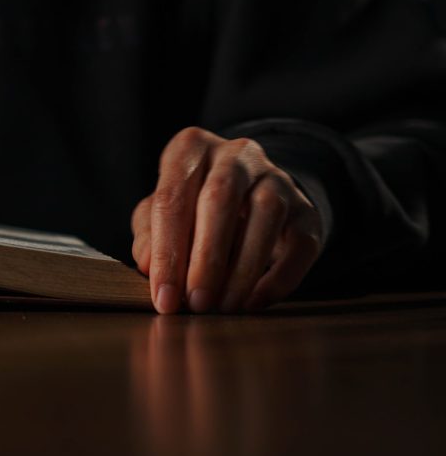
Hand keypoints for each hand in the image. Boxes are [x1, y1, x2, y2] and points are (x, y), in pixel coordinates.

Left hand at [131, 127, 322, 312]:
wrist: (248, 198)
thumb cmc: (191, 208)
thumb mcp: (160, 214)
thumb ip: (148, 235)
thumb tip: (149, 264)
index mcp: (191, 149)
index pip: (172, 199)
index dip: (166, 253)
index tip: (164, 297)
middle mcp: (236, 153)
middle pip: (219, 199)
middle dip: (206, 258)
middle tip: (196, 303)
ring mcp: (276, 177)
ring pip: (266, 214)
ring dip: (243, 268)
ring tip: (223, 306)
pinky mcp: (306, 209)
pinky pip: (300, 242)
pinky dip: (280, 277)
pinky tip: (256, 302)